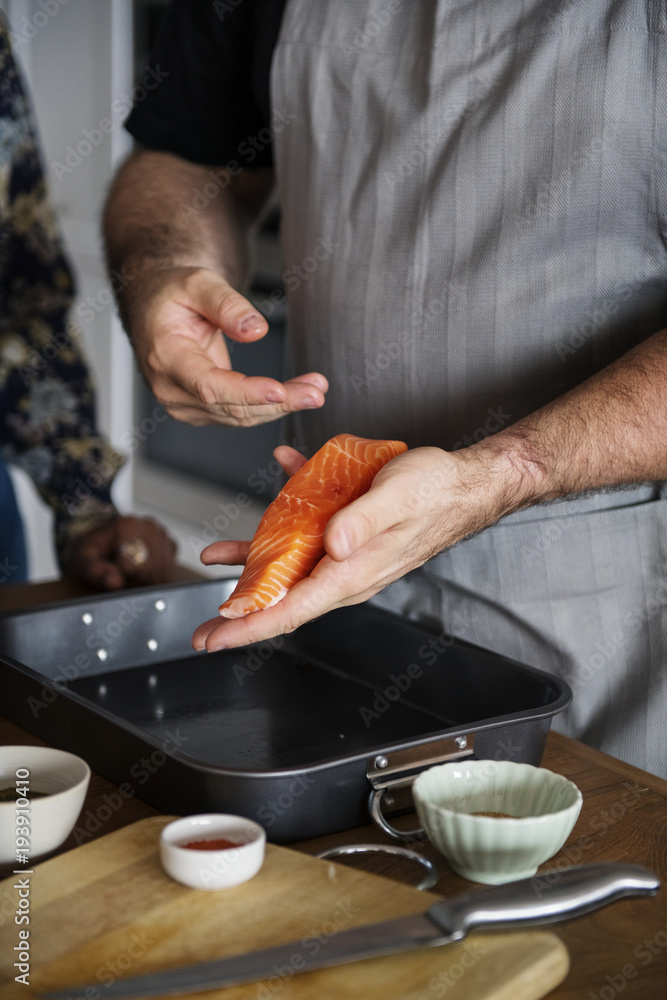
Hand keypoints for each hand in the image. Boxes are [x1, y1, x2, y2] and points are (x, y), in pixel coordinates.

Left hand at [66, 515, 177, 589]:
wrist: (101, 543)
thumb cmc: (91, 553)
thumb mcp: (82, 561)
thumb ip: (94, 571)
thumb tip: (114, 581)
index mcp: (127, 524)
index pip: (134, 563)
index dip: (124, 577)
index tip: (114, 575)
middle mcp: (149, 525)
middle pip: (151, 570)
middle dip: (136, 580)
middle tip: (122, 577)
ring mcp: (163, 535)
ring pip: (163, 573)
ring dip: (146, 581)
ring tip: (130, 575)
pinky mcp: (171, 546)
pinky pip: (170, 573)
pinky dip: (157, 579)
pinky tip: (142, 574)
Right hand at [130, 266, 327, 425]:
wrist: (155, 307)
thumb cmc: (173, 293)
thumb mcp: (198, 283)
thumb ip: (226, 304)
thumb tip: (256, 330)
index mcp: (166, 356)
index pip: (209, 385)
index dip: (246, 392)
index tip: (280, 391)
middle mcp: (171, 388)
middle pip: (231, 407)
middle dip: (278, 402)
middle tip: (316, 392)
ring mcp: (184, 404)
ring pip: (240, 416)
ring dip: (281, 406)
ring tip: (315, 390)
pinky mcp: (199, 410)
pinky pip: (239, 414)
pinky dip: (269, 406)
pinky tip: (296, 393)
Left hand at [192, 444, 521, 650]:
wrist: (464, 484)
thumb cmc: (435, 490)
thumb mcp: (397, 496)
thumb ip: (363, 521)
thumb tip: (331, 545)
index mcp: (353, 570)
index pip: (292, 609)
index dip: (250, 626)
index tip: (217, 639)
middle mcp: (345, 570)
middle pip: (283, 601)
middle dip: (242, 615)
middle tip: (204, 631)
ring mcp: (346, 556)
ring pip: (290, 567)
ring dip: (252, 561)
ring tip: (217, 556)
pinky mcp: (348, 536)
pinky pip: (308, 531)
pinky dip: (287, 511)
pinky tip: (281, 473)